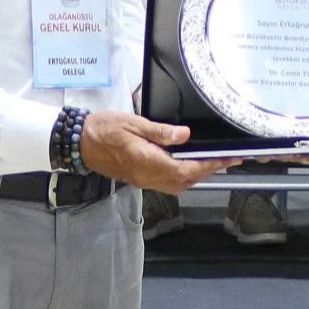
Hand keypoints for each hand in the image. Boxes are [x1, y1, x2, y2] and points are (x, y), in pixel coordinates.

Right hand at [78, 110, 235, 193]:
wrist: (80, 143)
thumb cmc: (104, 128)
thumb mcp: (133, 122)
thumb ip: (160, 132)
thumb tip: (185, 136)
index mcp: (147, 161)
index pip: (185, 169)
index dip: (209, 166)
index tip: (226, 159)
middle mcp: (147, 176)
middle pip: (185, 181)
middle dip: (208, 171)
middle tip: (228, 160)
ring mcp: (143, 180)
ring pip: (177, 185)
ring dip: (197, 176)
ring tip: (213, 163)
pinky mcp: (140, 179)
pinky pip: (167, 184)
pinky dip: (183, 177)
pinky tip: (189, 166)